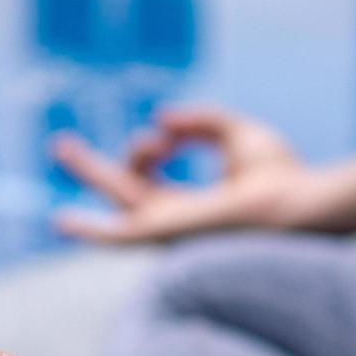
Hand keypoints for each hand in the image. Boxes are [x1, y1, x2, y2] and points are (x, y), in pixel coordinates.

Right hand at [52, 105, 312, 242]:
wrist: (296, 205)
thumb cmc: (280, 177)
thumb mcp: (236, 134)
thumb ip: (201, 122)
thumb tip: (161, 120)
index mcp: (191, 207)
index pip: (149, 177)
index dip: (150, 143)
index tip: (166, 130)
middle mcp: (174, 223)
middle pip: (121, 192)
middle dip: (92, 169)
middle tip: (60, 144)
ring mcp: (166, 230)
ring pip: (116, 199)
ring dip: (90, 169)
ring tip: (60, 145)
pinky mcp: (164, 233)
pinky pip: (118, 235)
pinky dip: (90, 231)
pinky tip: (61, 222)